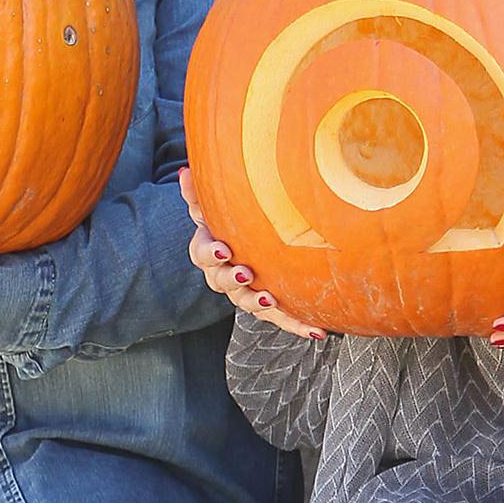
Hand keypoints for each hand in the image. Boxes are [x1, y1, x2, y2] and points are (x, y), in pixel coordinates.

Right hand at [179, 169, 324, 339]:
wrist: (242, 246)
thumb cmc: (225, 224)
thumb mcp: (211, 208)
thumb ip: (199, 194)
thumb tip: (186, 171)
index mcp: (208, 252)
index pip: (202, 253)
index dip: (211, 252)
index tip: (222, 249)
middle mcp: (223, 277)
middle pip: (223, 282)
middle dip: (234, 279)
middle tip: (246, 274)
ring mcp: (244, 294)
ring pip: (248, 303)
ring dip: (260, 304)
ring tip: (272, 301)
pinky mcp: (267, 308)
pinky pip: (280, 319)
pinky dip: (297, 325)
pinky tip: (318, 331)